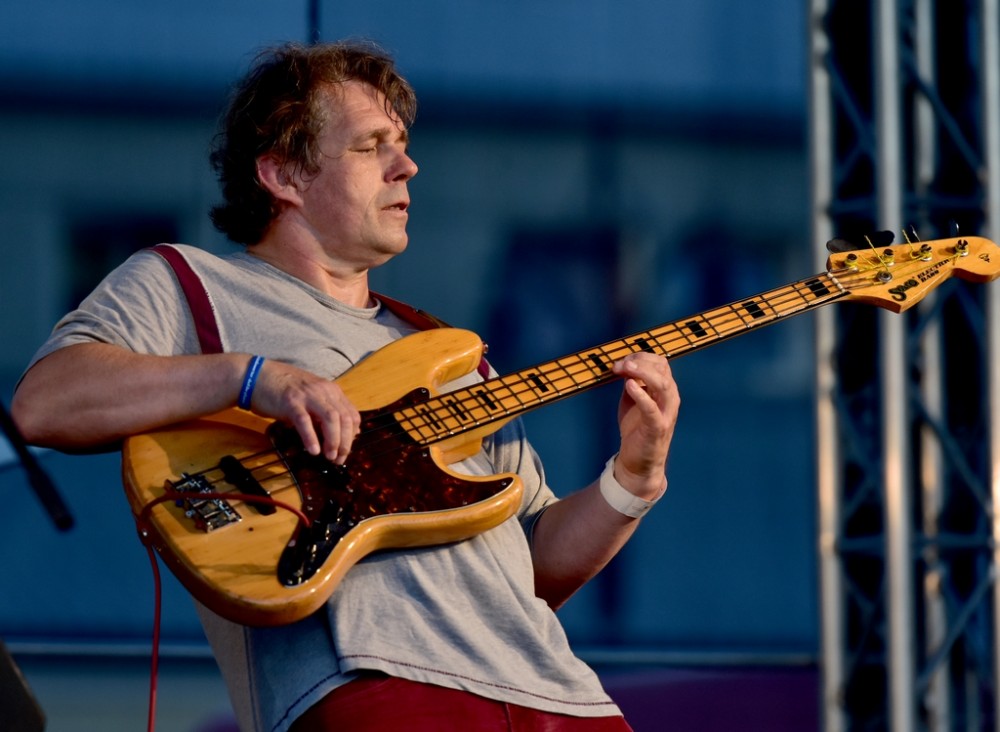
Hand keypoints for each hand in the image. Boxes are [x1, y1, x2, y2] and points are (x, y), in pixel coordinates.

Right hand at [248, 359, 360, 463]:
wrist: (256, 376)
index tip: (345, 450)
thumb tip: (338, 434)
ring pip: (330, 419)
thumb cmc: (283, 389)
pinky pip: (305, 421)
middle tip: (338, 459)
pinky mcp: (290, 401)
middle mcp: (323, 391)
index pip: (352, 414)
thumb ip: (324, 411)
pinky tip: (314, 451)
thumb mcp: (310, 398)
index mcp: (331, 391)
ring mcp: (307, 395)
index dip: (352, 436)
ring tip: (330, 456)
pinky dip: (311, 437)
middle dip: (345, 442)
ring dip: (333, 440)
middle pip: (345, 418)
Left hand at [610, 353, 679, 498]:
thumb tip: (623, 364)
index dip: (640, 357)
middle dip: (640, 362)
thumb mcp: (633, 399)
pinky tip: (629, 386)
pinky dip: (641, 395)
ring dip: (644, 373)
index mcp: (664, 390)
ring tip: (626, 368)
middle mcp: (669, 398)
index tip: (621, 361)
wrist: (638, 461)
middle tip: (620, 364)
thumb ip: (631, 382)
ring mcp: (666, 413)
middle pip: (662, 370)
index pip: (659, 363)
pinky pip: (652, 408)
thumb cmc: (636, 428)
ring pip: (663, 385)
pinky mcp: (658, 427)